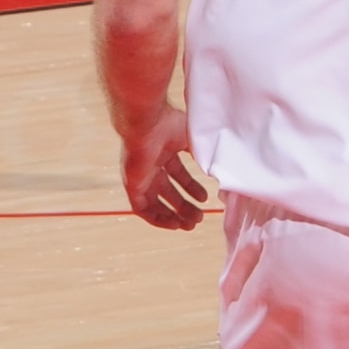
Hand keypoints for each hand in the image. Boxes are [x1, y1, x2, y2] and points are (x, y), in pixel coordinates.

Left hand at [120, 102, 215, 226]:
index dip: (191, 188)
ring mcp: (140, 175)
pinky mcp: (131, 184)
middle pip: (167, 191)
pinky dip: (157, 218)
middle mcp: (151, 163)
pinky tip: (173, 224)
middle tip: (199, 217)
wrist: (147, 122)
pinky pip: (141, 208)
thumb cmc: (169, 124)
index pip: (178, 174)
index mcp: (164, 150)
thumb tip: (217, 168)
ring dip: (172, 215)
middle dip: (184, 205)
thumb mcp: (194, 139)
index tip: (205, 198)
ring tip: (190, 225)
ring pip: (155, 202)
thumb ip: (204, 154)